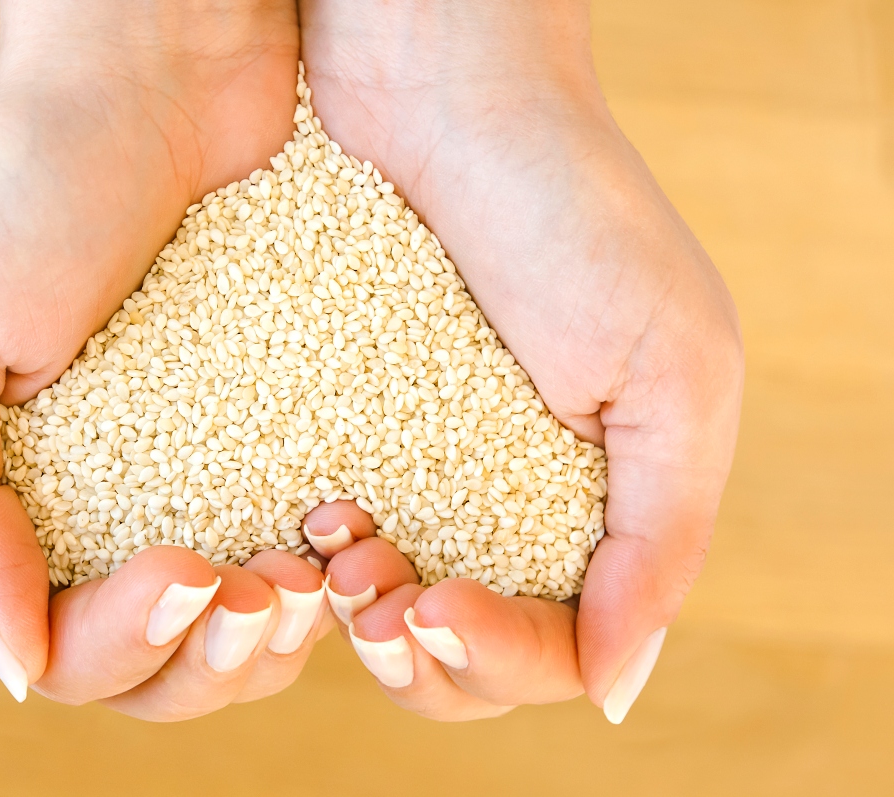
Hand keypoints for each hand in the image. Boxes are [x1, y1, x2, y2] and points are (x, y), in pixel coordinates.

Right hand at [0, 0, 333, 718]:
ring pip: (247, 634)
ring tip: (310, 575)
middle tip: (261, 592)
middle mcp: (119, 511)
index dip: (123, 646)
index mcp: (24, 509)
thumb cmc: (24, 191)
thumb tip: (13, 660)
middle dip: (215, 664)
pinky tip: (351, 530)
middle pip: (167, 672)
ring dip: (281, 643)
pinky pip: (315, 545)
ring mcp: (208, 480)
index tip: (183, 572)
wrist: (159, 79)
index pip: (71, 651)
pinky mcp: (288, 434)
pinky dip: (337, 572)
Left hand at [300, 0, 743, 720]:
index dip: (495, 661)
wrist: (437, 85)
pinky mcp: (337, 416)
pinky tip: (296, 517)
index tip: (439, 608)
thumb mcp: (672, 371)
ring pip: (379, 605)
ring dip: (352, 616)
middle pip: (455, 654)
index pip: (549, 650)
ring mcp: (415, 461)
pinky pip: (316, 523)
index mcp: (590, 501)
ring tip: (330, 555)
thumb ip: (663, 537)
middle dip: (415, 653)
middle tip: (374, 594)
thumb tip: (616, 690)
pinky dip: (306, 552)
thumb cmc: (570, 210)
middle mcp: (498, 494)